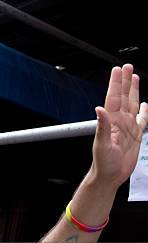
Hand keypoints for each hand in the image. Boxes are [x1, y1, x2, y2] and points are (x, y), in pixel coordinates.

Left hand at [90, 64, 147, 187]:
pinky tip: (145, 104)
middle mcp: (119, 122)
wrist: (110, 176)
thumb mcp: (102, 144)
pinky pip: (142, 120)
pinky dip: (144, 111)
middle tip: (126, 66)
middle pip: (124, 96)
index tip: (117, 70)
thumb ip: (102, 126)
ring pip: (132, 104)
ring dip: (133, 91)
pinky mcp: (136, 136)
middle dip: (125, 81)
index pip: (113, 98)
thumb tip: (99, 109)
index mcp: (111, 122)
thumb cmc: (103, 163)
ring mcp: (128, 128)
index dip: (116, 84)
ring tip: (134, 77)